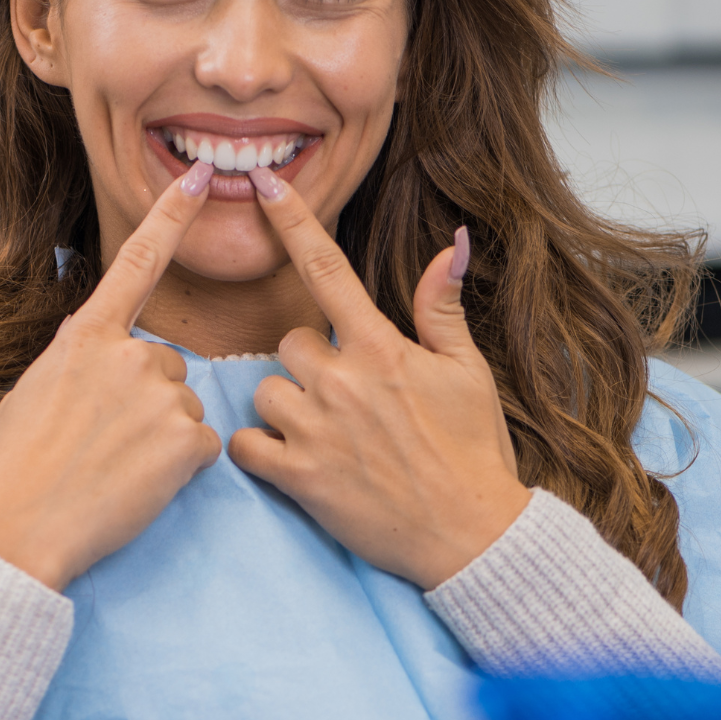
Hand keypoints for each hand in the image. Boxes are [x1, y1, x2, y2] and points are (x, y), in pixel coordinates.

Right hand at [0, 158, 225, 590]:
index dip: (172, 216)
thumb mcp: (36, 387)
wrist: (19, 524)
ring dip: (162, 436)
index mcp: (85, 335)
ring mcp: (160, 395)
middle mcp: (128, 353)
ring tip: (115, 466)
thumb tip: (103, 357)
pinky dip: (178, 469)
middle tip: (104, 441)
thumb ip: (80, 359)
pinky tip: (138, 483)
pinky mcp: (186, 439)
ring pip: (183, 407)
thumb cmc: (17, 464)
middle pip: (166, 365)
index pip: (137, 260)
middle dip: (147, 400)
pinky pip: (201, 446)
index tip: (199, 178)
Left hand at [226, 170, 529, 589]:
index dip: (293, 220)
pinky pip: (245, 443)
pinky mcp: (299, 476)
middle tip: (346, 401)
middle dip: (308, 365)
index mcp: (382, 348)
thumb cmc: (474, 452)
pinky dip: (259, 450)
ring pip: (265, 391)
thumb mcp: (468, 372)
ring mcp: (317, 428)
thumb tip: (451, 244)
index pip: (327, 268)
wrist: (471, 535)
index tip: (265, 184)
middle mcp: (344, 380)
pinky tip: (292, 460)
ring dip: (286, 409)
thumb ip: (441, 307)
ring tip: (328, 436)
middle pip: (288, 342)